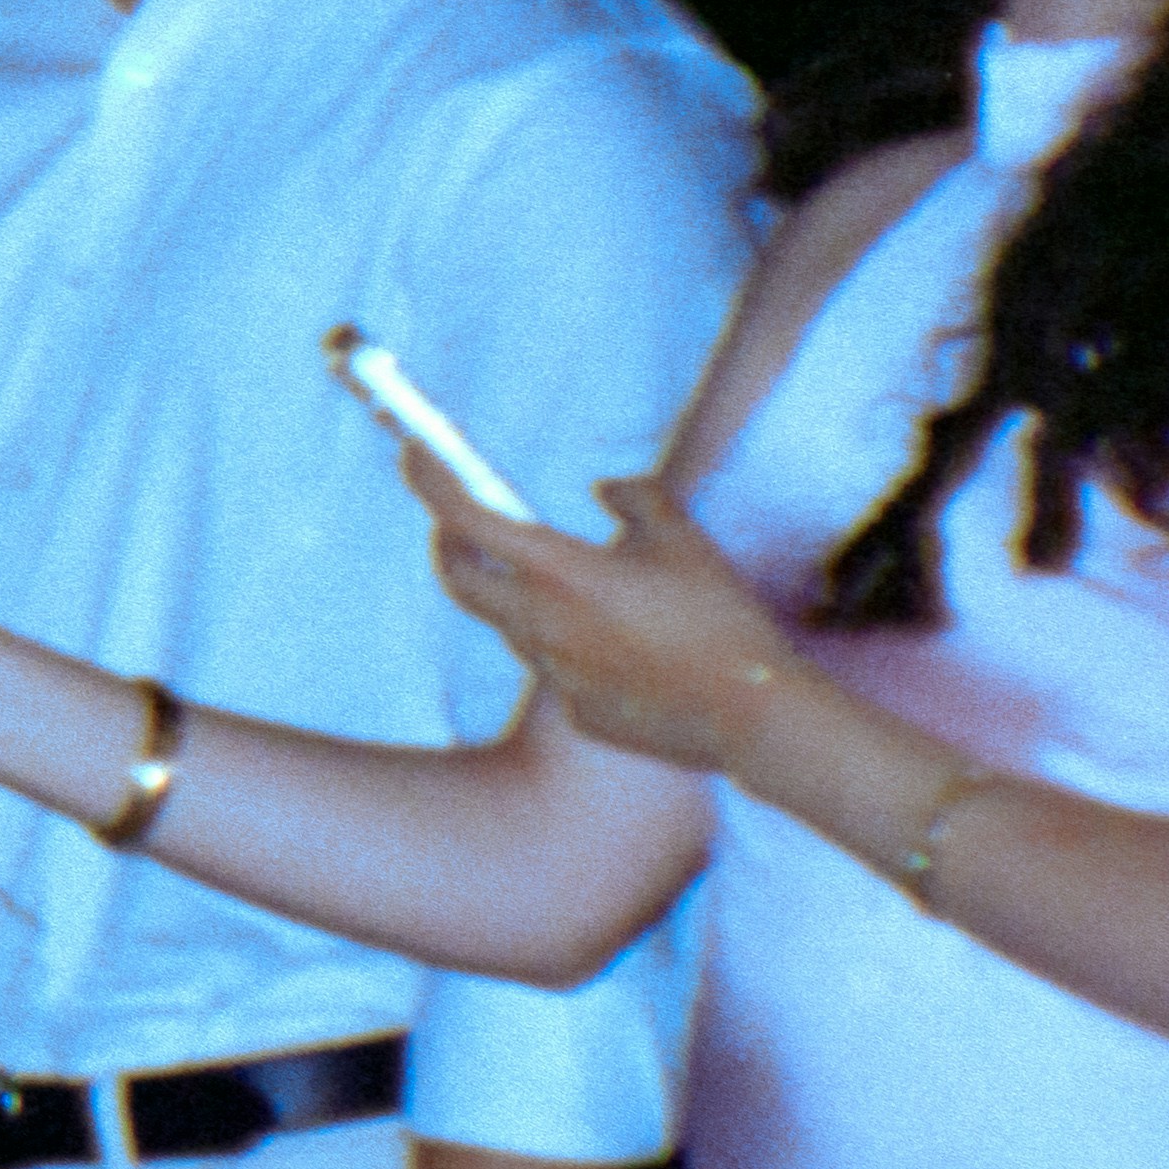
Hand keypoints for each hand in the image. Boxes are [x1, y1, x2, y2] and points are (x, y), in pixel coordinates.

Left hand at [425, 458, 795, 771]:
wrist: (754, 714)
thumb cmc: (720, 617)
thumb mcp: (683, 537)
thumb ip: (636, 497)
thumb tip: (605, 489)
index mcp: (558, 573)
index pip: (464, 517)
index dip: (430, 479)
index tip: (414, 454)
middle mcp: (540, 625)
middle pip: (460, 581)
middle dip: (450, 548)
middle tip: (464, 525)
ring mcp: (555, 675)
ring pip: (515, 627)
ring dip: (525, 598)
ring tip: (586, 584)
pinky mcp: (581, 712)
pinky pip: (563, 670)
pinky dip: (577, 648)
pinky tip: (634, 650)